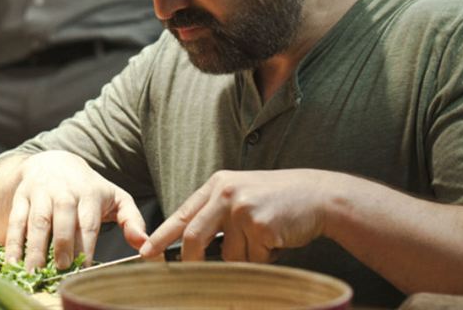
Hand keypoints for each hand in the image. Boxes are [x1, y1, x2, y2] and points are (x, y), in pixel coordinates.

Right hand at [2, 151, 147, 270]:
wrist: (54, 161)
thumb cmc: (89, 188)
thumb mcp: (115, 197)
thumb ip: (132, 219)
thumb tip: (144, 244)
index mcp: (89, 193)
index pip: (88, 222)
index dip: (86, 246)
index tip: (84, 269)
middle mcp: (64, 191)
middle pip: (62, 218)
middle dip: (60, 244)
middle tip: (60, 269)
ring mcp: (40, 192)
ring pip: (37, 220)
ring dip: (34, 246)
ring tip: (34, 271)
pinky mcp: (21, 196)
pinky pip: (15, 220)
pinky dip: (13, 242)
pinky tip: (12, 262)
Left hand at [140, 169, 338, 262]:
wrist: (317, 196)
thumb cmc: (278, 200)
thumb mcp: (240, 196)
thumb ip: (216, 215)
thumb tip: (191, 248)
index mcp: (216, 186)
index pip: (181, 215)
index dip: (161, 237)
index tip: (145, 253)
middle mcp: (224, 194)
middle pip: (194, 237)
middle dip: (192, 263)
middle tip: (191, 277)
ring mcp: (241, 208)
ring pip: (229, 256)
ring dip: (246, 258)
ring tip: (264, 239)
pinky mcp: (259, 225)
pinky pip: (253, 259)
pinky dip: (264, 258)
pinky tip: (276, 239)